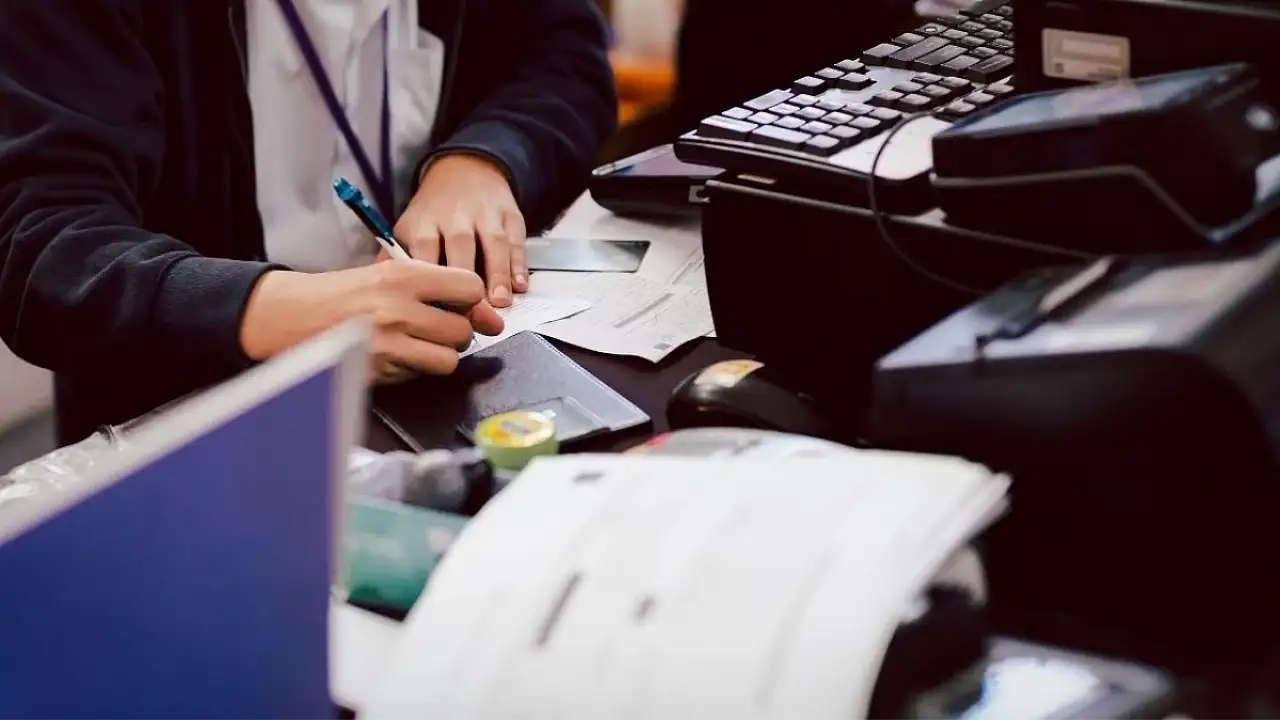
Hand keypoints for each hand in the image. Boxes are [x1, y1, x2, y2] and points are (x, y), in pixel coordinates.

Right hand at [240, 261, 504, 382]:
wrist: (293, 316)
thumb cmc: (345, 294)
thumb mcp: (390, 275)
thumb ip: (440, 290)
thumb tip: (491, 318)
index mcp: (403, 275)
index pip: (471, 287)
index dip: (471, 300)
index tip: (460, 304)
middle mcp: (398, 308)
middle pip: (462, 329)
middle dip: (454, 332)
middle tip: (432, 326)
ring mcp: (388, 343)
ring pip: (448, 359)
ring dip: (439, 355)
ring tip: (417, 343)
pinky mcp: (379, 371)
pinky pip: (420, 376)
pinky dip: (415, 369)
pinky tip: (395, 355)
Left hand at [393, 153, 528, 308]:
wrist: (464, 170)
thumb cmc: (433, 213)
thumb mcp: (408, 228)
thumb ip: (394, 259)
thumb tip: (381, 294)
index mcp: (424, 223)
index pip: (426, 253)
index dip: (433, 283)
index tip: (437, 312)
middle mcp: (455, 216)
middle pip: (461, 247)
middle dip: (467, 281)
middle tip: (472, 315)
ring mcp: (485, 214)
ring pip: (493, 243)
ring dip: (497, 275)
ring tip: (500, 304)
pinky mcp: (510, 215)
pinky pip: (516, 240)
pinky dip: (519, 264)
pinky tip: (520, 286)